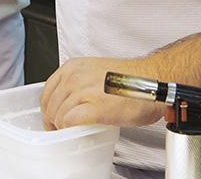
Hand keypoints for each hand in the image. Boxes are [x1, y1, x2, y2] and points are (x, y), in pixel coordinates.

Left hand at [40, 57, 164, 129]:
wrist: (153, 81)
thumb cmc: (133, 80)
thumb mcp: (96, 72)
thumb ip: (79, 83)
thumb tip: (69, 101)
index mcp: (74, 67)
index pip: (47, 91)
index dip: (47, 109)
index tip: (52, 118)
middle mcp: (75, 76)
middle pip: (50, 105)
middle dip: (52, 121)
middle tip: (59, 130)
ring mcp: (83, 90)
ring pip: (58, 114)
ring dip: (61, 127)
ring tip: (71, 132)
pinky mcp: (93, 107)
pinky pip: (69, 121)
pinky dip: (70, 129)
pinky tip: (78, 130)